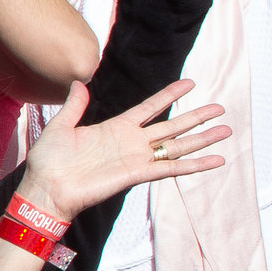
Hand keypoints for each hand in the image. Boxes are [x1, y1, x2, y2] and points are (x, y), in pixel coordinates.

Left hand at [17, 78, 230, 223]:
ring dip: (201, 139)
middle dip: (196, 117)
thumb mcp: (61, 127)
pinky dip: (194, 165)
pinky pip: (171, 168)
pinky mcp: (136, 175)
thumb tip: (80, 82)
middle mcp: (131, 143)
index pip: (149, 108)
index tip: (190, 83)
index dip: (169, 95)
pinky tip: (215, 160)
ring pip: (176, 146)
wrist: (45, 189)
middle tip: (220, 108)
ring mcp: (136, 159)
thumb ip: (75, 106)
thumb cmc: (49, 161)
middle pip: (171, 126)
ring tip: (226, 130)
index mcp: (115, 128)